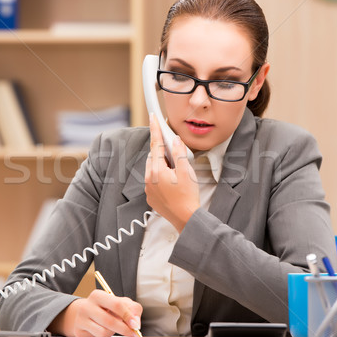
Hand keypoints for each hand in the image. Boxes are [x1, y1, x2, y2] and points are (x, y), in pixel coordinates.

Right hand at [48, 290, 141, 336]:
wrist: (83, 314)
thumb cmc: (104, 308)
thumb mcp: (119, 303)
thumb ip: (131, 309)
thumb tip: (136, 322)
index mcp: (98, 295)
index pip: (116, 304)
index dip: (128, 316)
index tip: (135, 324)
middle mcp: (87, 306)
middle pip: (110, 320)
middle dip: (124, 329)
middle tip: (132, 333)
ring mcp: (81, 319)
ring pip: (104, 331)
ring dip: (114, 332)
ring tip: (114, 328)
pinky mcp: (80, 331)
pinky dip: (105, 336)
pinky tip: (105, 330)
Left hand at [145, 114, 199, 231]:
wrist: (185, 218)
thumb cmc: (187, 197)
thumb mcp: (186, 172)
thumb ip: (179, 154)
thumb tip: (175, 141)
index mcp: (157, 171)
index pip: (155, 145)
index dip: (155, 129)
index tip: (152, 117)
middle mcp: (149, 179)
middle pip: (153, 157)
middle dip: (162, 151)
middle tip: (174, 152)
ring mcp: (149, 189)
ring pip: (152, 169)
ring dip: (161, 165)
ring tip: (176, 171)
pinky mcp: (151, 197)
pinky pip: (153, 181)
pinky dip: (160, 177)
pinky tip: (172, 182)